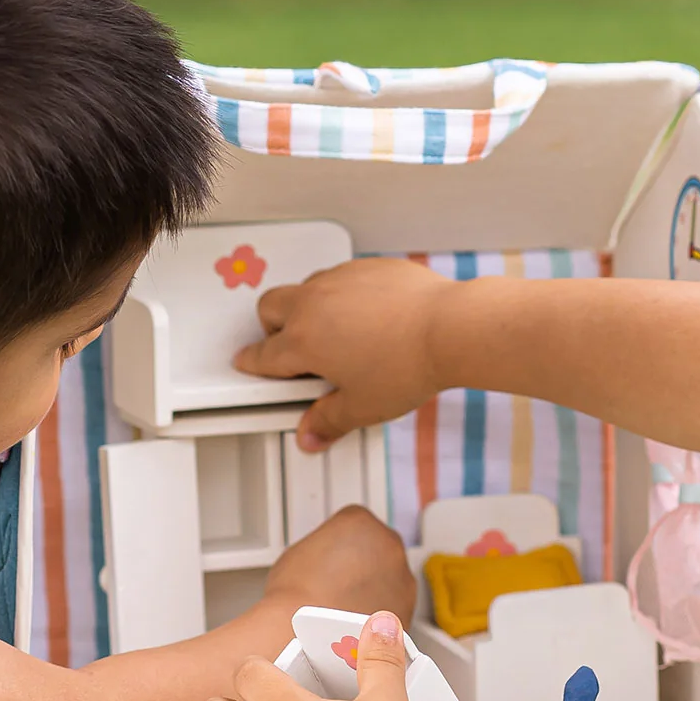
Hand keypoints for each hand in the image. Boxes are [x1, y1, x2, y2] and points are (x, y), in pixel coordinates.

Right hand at [235, 258, 445, 453]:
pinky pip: (342, 275)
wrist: (449, 327)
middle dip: (272, 327)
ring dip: (308, 306)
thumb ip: (329, 421)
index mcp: (304, 340)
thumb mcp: (364, 406)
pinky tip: (367, 313)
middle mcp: (315, 303)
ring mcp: (341, 279)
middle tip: (290, 348)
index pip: (263, 355)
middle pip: (270, 307)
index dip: (253, 364)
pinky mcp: (369, 266)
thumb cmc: (408, 363)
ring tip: (333, 332)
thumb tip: (312, 434)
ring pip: (306, 286)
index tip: (250, 364)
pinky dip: (344, 293)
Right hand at [263, 504, 415, 623]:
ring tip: (346, 608)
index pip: (354, 524)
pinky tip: (356, 623)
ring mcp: (403, 577)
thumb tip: (324, 560)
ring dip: (375, 590)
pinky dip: (380, 614)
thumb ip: (323, 546)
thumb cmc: (295, 597)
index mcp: (360, 521)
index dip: (340, 545)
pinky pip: (394, 608)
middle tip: (340, 583)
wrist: (302, 637)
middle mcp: (388, 544)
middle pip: (379, 549)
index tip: (333, 559)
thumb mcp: (298, 552)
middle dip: (364, 565)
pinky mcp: (407, 610)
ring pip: (391, 579)